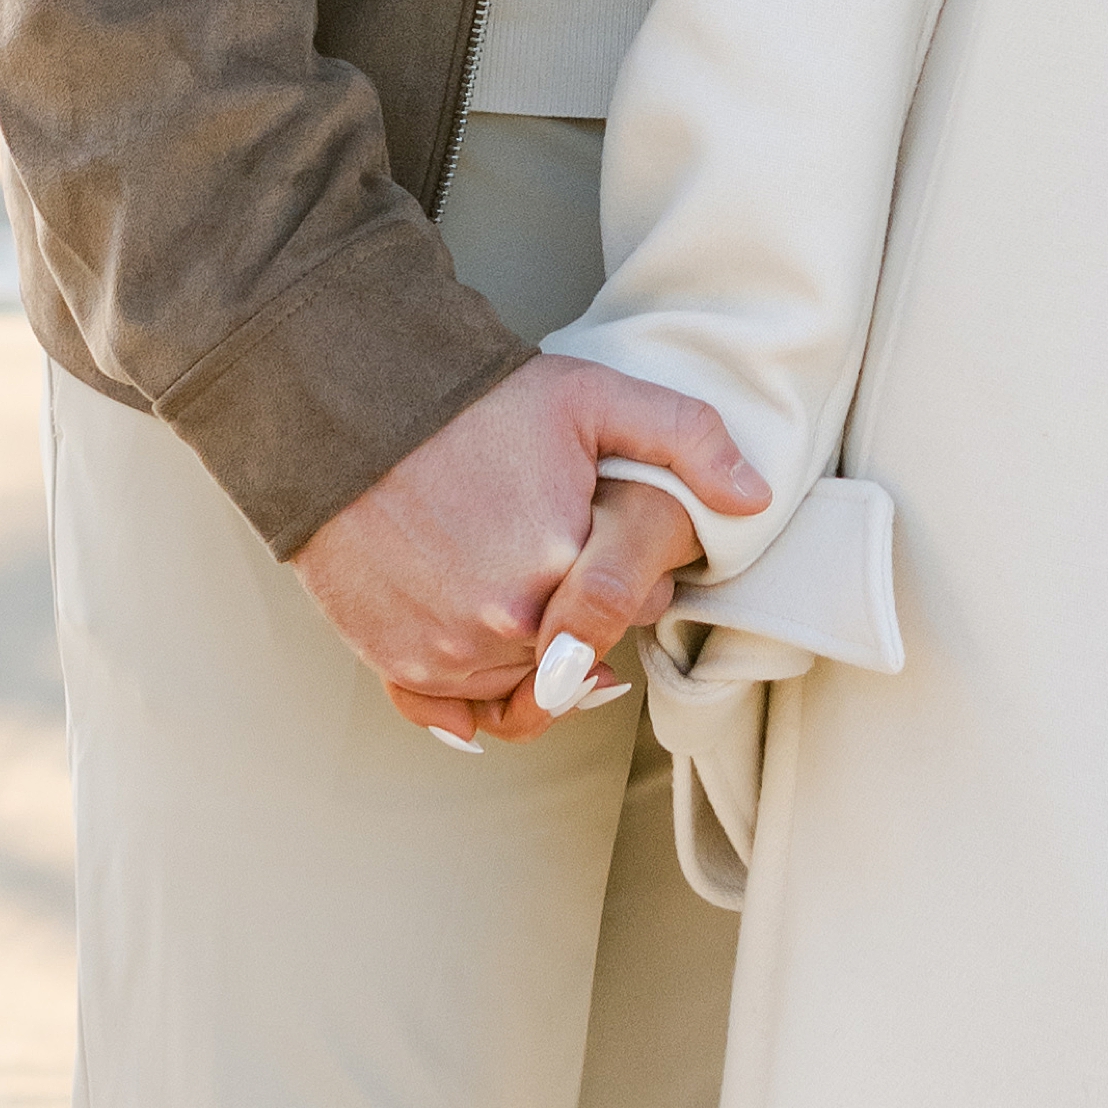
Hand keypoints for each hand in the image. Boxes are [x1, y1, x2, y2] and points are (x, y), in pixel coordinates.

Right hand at [295, 352, 763, 730]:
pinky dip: (472, 692)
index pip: (629, 611)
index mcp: (562, 569)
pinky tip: (481, 646)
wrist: (352, 406)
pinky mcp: (396, 661)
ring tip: (513, 586)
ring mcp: (445, 652)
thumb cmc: (477, 400)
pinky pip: (454, 711)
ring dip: (526, 657)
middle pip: (576, 659)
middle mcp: (504, 627)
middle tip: (550, 556)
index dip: (622, 573)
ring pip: (518, 691)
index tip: (595, 534)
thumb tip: (755, 498)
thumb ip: (687, 437)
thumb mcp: (594, 396)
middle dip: (575, 618)